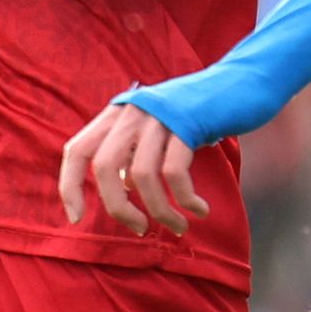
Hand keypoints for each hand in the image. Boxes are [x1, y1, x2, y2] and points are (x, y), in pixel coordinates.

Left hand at [61, 98, 206, 234]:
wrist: (241, 81)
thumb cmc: (199, 114)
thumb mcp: (157, 130)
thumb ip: (135, 153)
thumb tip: (122, 187)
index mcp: (118, 113)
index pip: (77, 150)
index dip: (70, 186)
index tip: (77, 218)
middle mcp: (132, 111)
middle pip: (104, 166)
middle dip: (118, 207)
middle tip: (140, 230)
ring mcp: (159, 115)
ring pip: (141, 175)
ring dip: (160, 210)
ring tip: (178, 227)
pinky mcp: (188, 122)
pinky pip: (175, 171)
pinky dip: (186, 198)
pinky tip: (200, 210)